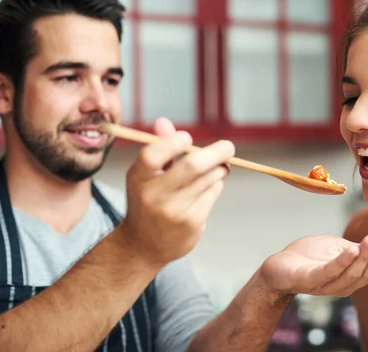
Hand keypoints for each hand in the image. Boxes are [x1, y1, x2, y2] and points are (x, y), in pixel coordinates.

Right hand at [120, 117, 234, 267]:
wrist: (144, 245)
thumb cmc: (148, 200)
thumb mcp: (147, 174)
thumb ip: (159, 147)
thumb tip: (163, 121)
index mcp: (138, 178)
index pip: (152, 156)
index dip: (172, 143)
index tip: (187, 138)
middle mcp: (153, 196)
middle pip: (191, 166)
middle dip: (215, 152)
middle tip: (228, 147)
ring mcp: (173, 211)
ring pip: (208, 179)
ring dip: (219, 169)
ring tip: (219, 167)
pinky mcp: (191, 223)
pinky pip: (212, 193)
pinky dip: (216, 185)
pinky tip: (210, 186)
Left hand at [259, 234, 367, 296]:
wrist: (278, 266)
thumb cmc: (308, 257)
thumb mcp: (337, 248)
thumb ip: (356, 248)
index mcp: (350, 277)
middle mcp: (341, 285)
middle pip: (365, 274)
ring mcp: (325, 285)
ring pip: (350, 274)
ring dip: (364, 257)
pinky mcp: (309, 280)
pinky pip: (328, 272)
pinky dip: (342, 262)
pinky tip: (352, 250)